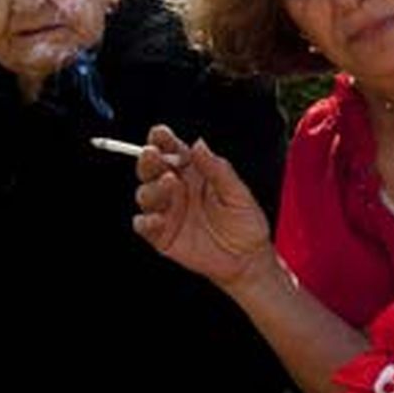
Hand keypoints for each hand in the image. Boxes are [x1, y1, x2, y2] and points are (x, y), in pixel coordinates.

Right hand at [132, 123, 274, 289]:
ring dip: (152, 187)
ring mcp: (167, 211)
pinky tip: (155, 218)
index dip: (163, 140)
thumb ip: (218, 169)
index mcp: (194, 173)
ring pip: (146, 194)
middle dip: (148, 159)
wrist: (248, 259)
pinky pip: (145, 225)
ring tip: (169, 183)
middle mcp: (176, 189)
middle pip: (152, 169)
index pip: (173, 151)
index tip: (159, 134)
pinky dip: (145, 221)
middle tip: (153, 154)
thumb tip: (199, 144)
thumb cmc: (246, 223)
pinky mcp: (162, 234)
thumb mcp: (238, 194)